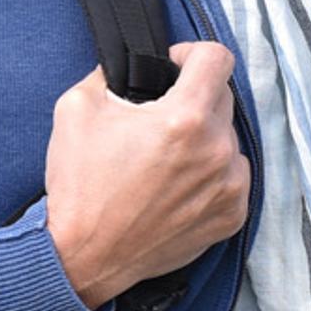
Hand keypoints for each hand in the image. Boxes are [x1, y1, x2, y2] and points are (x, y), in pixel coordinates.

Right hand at [45, 40, 248, 308]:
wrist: (84, 256)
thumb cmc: (80, 187)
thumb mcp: (77, 109)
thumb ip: (111, 74)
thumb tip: (133, 67)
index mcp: (184, 119)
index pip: (217, 58)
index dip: (191, 54)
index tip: (175, 67)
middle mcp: (217, 150)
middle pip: (222, 98)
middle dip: (192, 99)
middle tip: (158, 120)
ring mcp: (230, 185)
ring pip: (228, 139)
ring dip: (204, 140)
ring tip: (166, 160)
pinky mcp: (233, 215)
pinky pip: (232, 177)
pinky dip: (210, 175)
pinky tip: (176, 187)